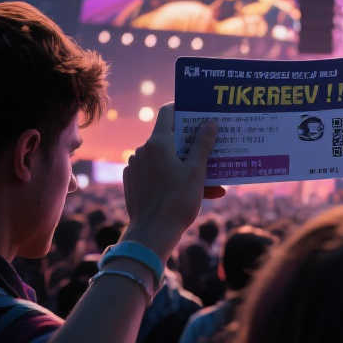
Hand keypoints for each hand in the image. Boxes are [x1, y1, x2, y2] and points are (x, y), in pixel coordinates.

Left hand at [122, 105, 222, 259]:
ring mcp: (135, 166)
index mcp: (158, 143)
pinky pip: (155, 171)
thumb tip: (210, 123)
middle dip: (190, 143)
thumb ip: (203, 144)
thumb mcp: (197, 171)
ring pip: (164, 157)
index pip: (167, 112)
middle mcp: (143, 150)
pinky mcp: (133, 181)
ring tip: (209, 178)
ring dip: (184, 163)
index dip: (183, 109)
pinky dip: (172, 175)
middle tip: (210, 148)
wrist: (152, 234)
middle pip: (169, 137)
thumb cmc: (177, 201)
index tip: (198, 113)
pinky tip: (191, 190)